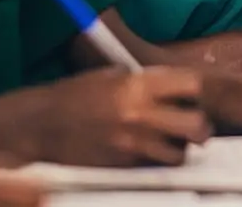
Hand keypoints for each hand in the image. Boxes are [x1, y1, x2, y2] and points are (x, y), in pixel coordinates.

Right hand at [22, 66, 212, 166]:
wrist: (41, 126)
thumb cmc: (75, 95)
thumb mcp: (111, 75)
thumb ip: (144, 80)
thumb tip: (172, 86)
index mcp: (138, 85)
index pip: (192, 84)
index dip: (195, 90)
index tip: (190, 94)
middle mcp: (140, 114)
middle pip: (197, 124)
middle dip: (200, 126)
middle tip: (193, 125)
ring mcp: (133, 144)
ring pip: (180, 154)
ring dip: (180, 148)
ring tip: (170, 142)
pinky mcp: (124, 166)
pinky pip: (154, 167)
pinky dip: (156, 162)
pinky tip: (147, 152)